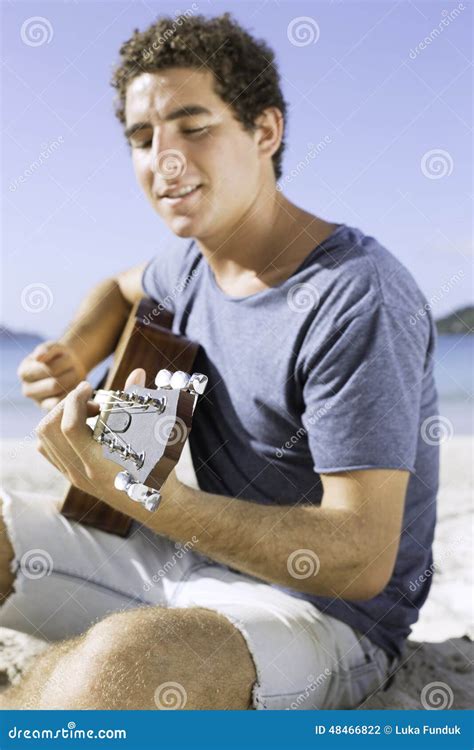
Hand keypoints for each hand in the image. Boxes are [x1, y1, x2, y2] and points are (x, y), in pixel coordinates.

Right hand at [18, 340, 86, 410]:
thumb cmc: (59, 356)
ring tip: (77, 378)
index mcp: (25, 372)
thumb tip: (39, 357)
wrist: (68, 367)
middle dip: (70, 374)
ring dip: (74, 387)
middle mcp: (27, 390)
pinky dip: (75, 398)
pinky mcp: (52, 412)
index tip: (69, 358)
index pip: (49, 370)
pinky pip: (65, 408)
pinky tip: (78, 389)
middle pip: (55, 385)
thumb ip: (45, 350)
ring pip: (61, 398)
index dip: (64, 363)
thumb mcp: (53, 347)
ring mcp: (39, 403)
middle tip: (76, 369)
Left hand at [35, 368, 146, 497]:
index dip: (74, 400)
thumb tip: (137, 373)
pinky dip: (58, 433)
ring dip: (60, 419)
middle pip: (48, 431)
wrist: (159, 504)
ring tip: (87, 413)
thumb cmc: (159, 470)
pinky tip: (83, 427)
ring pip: (44, 441)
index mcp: (99, 463)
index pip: (67, 426)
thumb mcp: (153, 438)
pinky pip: (50, 451)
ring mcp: (74, 476)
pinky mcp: (73, 477)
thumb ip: (139, 404)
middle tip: (90, 401)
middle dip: (65, 407)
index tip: (90, 388)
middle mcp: (81, 472)